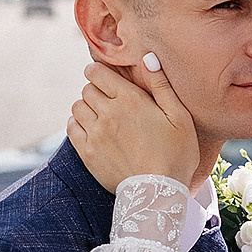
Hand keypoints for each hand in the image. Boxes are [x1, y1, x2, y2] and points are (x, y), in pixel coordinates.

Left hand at [68, 56, 199, 191]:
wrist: (158, 193)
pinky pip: (72, 128)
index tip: (104, 77)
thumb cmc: (176, 154)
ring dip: (86, 107)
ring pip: (77, 107)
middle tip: (108, 99)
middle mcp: (108, 113)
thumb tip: (148, 57)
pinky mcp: (87, 153)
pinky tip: (91, 130)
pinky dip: (77, 124)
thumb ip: (161, 85)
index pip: (97, 73)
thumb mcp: (179, 117)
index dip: (98, 71)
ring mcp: (95, 134)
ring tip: (100, 115)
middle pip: (87, 89)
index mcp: (130, 100)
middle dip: (95, 89)